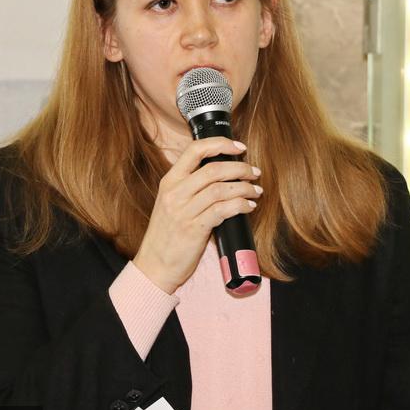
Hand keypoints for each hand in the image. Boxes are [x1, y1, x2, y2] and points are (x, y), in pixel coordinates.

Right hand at [133, 137, 262, 293]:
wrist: (154, 265)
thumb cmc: (167, 235)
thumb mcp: (171, 203)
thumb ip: (190, 187)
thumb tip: (222, 174)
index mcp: (169, 182)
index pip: (194, 150)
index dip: (220, 144)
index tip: (239, 147)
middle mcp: (175, 193)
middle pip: (213, 169)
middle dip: (240, 168)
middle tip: (254, 172)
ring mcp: (184, 211)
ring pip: (221, 189)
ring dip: (244, 187)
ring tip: (256, 191)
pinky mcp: (194, 229)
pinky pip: (223, 210)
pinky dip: (241, 205)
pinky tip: (248, 206)